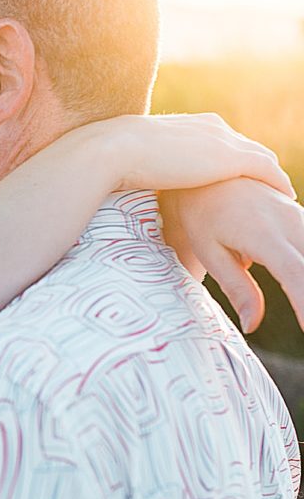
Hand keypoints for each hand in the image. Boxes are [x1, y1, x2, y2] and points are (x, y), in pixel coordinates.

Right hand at [74, 113, 295, 198]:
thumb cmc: (115, 159)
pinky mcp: (231, 158)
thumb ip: (154, 166)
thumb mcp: (140, 159)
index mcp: (193, 126)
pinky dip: (278, 184)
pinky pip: (267, 171)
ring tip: (281, 199)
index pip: (226, 143)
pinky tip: (285, 199)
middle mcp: (214, 127)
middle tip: (270, 192)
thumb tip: (140, 183)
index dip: (236, 163)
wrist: (115, 150)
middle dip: (261, 170)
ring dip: (273, 179)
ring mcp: (224, 140)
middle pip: (249, 149)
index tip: (241, 182)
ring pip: (263, 159)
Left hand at [160, 179, 303, 333]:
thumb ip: (237, 288)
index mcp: (262, 234)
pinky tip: (301, 286)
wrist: (210, 173)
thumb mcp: (211, 252)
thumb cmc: (203, 214)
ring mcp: (298, 217)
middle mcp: (288, 223)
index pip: (294, 274)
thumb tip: (252, 325)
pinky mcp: (300, 217)